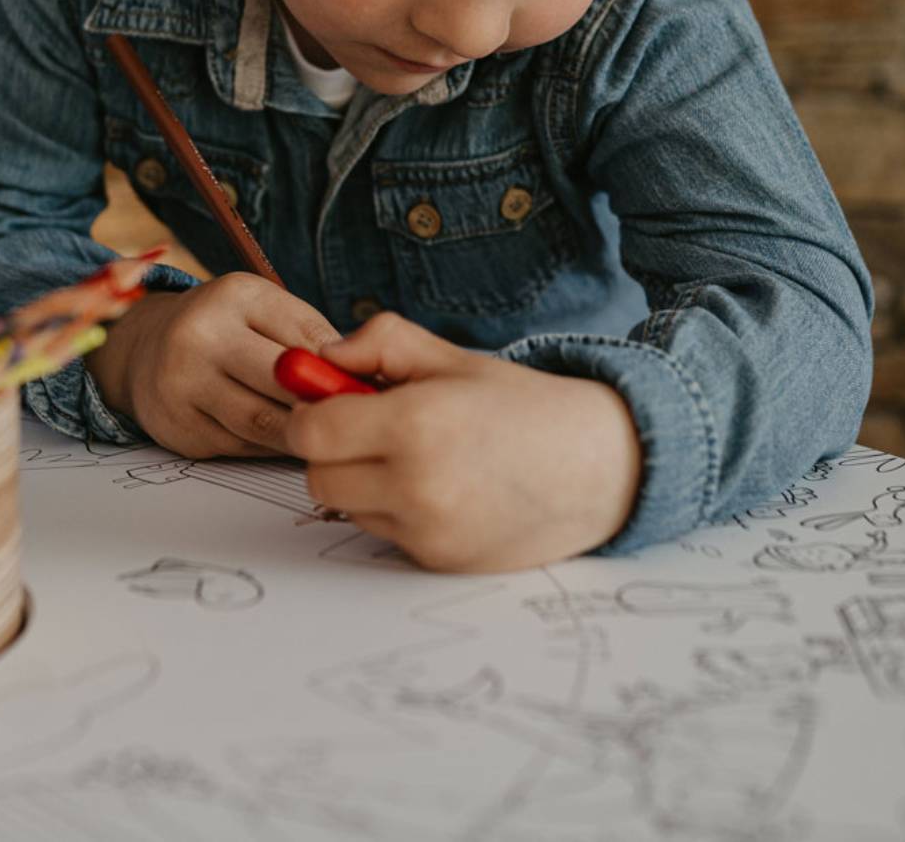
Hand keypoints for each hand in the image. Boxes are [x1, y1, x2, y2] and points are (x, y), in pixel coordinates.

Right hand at [83, 273, 340, 457]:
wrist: (147, 348)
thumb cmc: (225, 326)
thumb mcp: (264, 309)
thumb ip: (310, 335)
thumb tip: (365, 378)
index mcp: (235, 296)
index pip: (305, 337)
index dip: (343, 369)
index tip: (370, 390)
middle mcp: (200, 335)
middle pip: (281, 383)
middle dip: (323, 405)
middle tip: (356, 422)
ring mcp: (182, 383)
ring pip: (261, 422)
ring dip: (301, 433)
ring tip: (329, 436)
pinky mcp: (177, 427)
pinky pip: (240, 445)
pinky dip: (269, 447)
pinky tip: (286, 442)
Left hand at [284, 314, 642, 572]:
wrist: (595, 466)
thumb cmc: (520, 406)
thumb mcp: (450, 357)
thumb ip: (378, 343)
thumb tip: (322, 359)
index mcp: (414, 422)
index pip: (311, 432)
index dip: (308, 415)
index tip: (324, 404)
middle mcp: (416, 484)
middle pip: (318, 478)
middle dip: (330, 451)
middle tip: (367, 430)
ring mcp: (427, 531)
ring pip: (348, 509)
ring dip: (362, 484)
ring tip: (414, 457)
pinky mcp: (438, 561)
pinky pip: (385, 533)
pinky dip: (395, 512)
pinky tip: (439, 489)